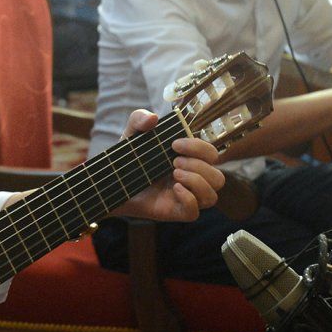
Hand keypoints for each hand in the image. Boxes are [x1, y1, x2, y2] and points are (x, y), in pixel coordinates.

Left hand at [110, 109, 224, 221]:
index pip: (212, 155)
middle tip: (174, 162)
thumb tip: (153, 118)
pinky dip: (188, 199)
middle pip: (218, 178)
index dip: (199, 147)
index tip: (175, 144)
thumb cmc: (128, 159)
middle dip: (199, 165)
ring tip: (174, 174)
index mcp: (189, 160)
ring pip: (212, 196)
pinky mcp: (175, 212)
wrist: (112, 182)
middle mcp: (192, 180)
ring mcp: (185, 197)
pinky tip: (173, 189)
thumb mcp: (131, 134)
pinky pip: (194, 213)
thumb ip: (139, 119)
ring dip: (197, 182)